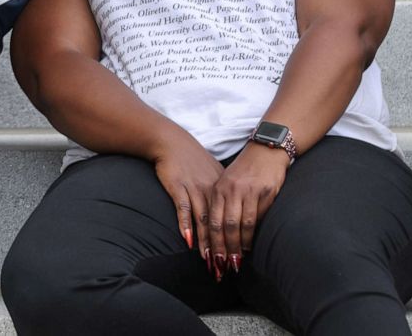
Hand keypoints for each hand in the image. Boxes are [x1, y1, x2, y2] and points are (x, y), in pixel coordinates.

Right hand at [152, 134, 223, 273]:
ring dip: (207, 243)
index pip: (233, 219)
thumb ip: (221, 193)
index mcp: (222, 189)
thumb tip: (231, 212)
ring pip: (203, 220)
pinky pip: (183, 209)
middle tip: (226, 270)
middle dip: (223, 249)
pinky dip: (186, 226)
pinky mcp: (178, 187)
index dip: (236, 241)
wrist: (171, 142)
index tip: (239, 260)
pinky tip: (188, 241)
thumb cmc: (191, 160)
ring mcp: (194, 189)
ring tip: (210, 262)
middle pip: (219, 224)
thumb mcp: (212, 174)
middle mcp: (211, 190)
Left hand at [207, 143, 288, 280]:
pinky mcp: (265, 191)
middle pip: (226, 225)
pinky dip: (255, 233)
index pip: (212, 220)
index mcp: (218, 189)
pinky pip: (259, 217)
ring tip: (239, 259)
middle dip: (225, 248)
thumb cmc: (244, 171)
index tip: (211, 259)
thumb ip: (221, 204)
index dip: (211, 242)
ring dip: (241, 245)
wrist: (266, 150)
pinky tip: (252, 243)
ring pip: (243, 224)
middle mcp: (231, 190)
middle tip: (226, 266)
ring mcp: (248, 191)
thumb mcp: (226, 183)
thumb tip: (216, 232)